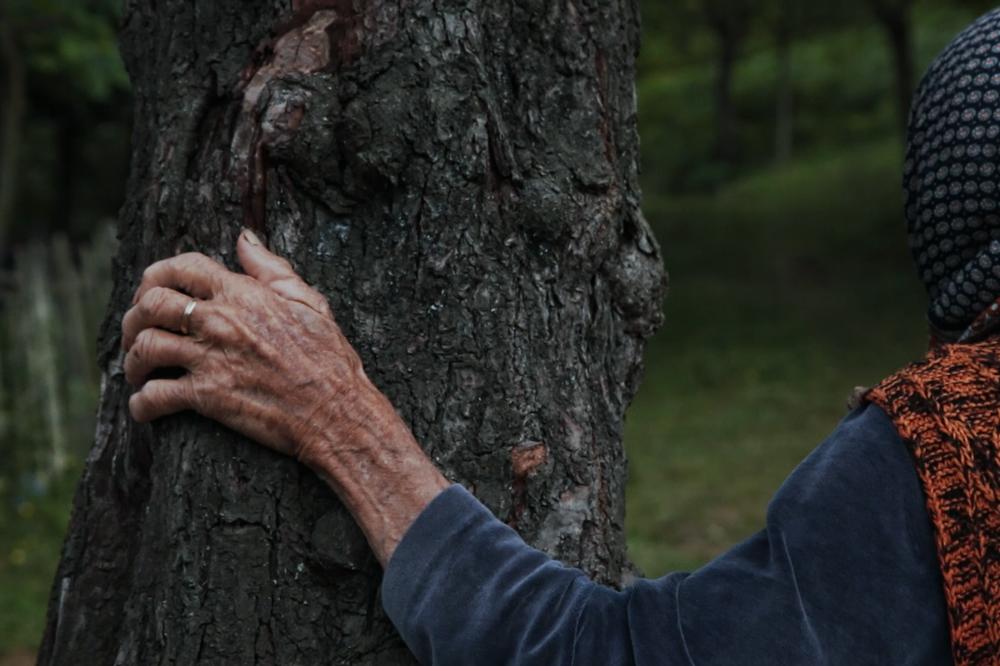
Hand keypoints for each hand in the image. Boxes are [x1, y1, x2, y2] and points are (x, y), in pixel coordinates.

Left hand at [122, 229, 448, 564]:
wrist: (338, 412)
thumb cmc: (330, 359)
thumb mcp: (310, 302)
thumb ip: (272, 269)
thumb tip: (244, 238)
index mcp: (244, 294)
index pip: (181, 266)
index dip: (156, 275)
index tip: (150, 291)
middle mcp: (221, 321)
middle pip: (150, 303)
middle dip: (133, 317)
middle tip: (136, 334)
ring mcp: (211, 359)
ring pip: (144, 346)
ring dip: (132, 361)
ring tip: (138, 373)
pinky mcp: (207, 397)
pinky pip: (153, 396)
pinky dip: (141, 404)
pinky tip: (146, 407)